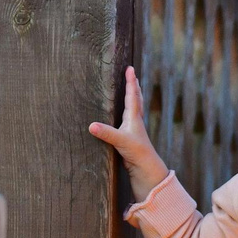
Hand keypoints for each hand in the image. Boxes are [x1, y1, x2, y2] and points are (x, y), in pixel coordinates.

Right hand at [87, 66, 171, 198]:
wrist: (146, 170)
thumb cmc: (137, 153)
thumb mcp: (121, 141)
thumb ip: (106, 133)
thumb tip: (91, 125)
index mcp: (134, 118)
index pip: (132, 95)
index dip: (130, 81)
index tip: (130, 68)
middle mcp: (135, 121)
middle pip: (136, 99)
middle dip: (133, 86)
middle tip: (132, 74)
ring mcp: (133, 129)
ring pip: (133, 108)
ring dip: (132, 97)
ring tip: (129, 89)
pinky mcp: (130, 138)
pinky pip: (128, 119)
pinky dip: (126, 111)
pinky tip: (122, 116)